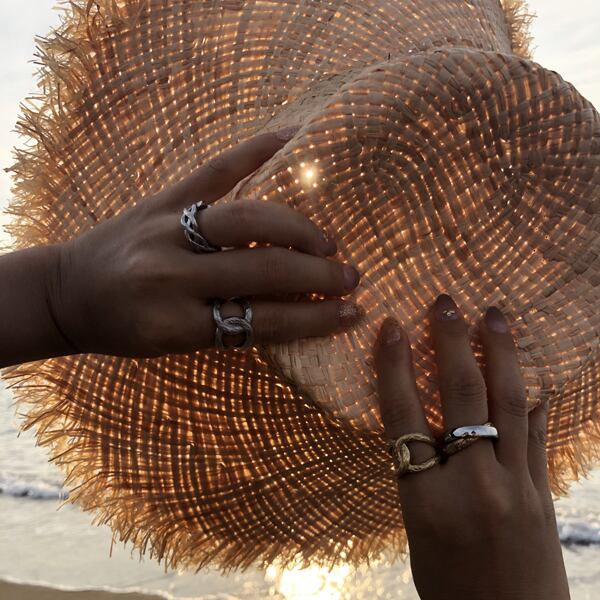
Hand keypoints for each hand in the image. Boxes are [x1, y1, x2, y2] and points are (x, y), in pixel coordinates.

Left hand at [49, 129, 362, 356]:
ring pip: (247, 220)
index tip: (352, 314)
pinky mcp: (160, 198)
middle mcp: (170, 275)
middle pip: (262, 271)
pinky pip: (212, 170)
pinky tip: (287, 137)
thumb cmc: (123, 328)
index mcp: (174, 323)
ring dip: (297, 228)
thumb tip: (299, 310)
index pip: (262, 322)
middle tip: (351, 275)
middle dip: (316, 274)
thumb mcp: (173, 344)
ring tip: (327, 241)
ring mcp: (165, 229)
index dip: (314, 319)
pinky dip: (252, 151)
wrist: (65, 291)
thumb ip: (230, 328)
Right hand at [373, 295, 569, 599]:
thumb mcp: (416, 531)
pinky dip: (531, 402)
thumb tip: (422, 427)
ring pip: (507, 404)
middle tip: (446, 302)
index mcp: (426, 499)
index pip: (403, 414)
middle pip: (461, 396)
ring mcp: (515, 486)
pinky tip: (531, 376)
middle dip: (452, 342)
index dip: (394, 365)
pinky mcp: (544, 494)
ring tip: (494, 315)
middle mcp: (472, 484)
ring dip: (500, 353)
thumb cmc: (448, 589)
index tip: (390, 325)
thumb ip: (419, 475)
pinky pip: (537, 435)